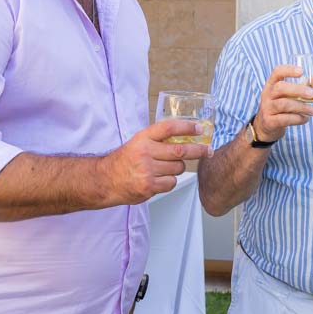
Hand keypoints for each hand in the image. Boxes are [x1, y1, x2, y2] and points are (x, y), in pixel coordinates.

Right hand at [98, 118, 212, 204]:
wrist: (105, 180)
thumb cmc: (124, 161)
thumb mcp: (137, 142)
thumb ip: (157, 139)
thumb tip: (185, 136)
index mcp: (142, 138)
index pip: (169, 128)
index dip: (187, 127)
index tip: (199, 128)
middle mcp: (145, 152)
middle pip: (180, 150)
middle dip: (199, 150)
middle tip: (207, 150)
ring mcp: (147, 170)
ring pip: (178, 168)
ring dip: (178, 168)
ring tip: (166, 168)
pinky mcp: (148, 186)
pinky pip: (171, 182)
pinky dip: (170, 181)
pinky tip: (159, 179)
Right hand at [252, 65, 312, 142]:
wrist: (265, 126)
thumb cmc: (281, 105)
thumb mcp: (291, 94)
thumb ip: (307, 86)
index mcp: (272, 84)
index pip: (277, 72)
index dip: (288, 70)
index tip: (301, 71)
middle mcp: (268, 94)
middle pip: (280, 88)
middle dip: (298, 90)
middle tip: (312, 94)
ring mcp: (267, 108)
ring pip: (283, 104)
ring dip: (301, 107)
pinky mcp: (270, 122)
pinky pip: (284, 119)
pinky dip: (297, 119)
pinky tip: (305, 119)